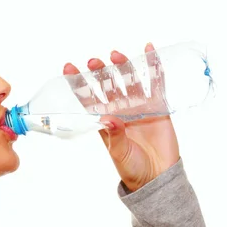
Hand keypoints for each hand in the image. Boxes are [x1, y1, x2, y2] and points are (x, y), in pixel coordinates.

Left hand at [63, 43, 179, 191]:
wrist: (158, 176)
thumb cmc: (133, 168)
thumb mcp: (119, 153)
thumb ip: (115, 136)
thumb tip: (109, 118)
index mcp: (105, 121)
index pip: (88, 98)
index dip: (79, 84)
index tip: (68, 68)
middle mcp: (119, 110)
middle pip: (108, 86)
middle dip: (99, 73)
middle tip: (93, 62)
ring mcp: (138, 106)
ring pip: (129, 81)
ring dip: (122, 67)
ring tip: (115, 55)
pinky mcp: (157, 106)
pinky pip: (155, 83)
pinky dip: (153, 67)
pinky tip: (149, 50)